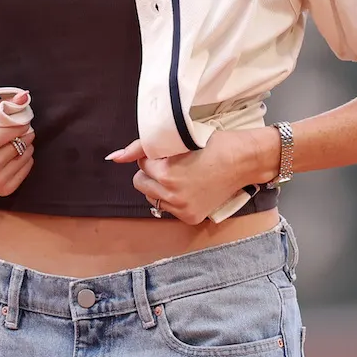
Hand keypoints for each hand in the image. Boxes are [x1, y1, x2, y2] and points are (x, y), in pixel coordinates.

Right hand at [0, 96, 35, 196]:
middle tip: (16, 131)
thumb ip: (1, 108)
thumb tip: (24, 97)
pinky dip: (23, 162)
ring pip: (26, 158)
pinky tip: (14, 156)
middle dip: (23, 134)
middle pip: (22, 144)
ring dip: (25, 147)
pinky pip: (24, 172)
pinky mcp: (1, 189)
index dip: (20, 123)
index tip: (18, 120)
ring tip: (13, 142)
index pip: (16, 130)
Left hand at [106, 129, 275, 223]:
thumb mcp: (177, 139)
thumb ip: (141, 147)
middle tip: (174, 164)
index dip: (155, 156)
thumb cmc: (213, 144)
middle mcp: (172, 196)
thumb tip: (112, 158)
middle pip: (141, 184)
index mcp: (165, 174)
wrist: (244, 161)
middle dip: (152, 173)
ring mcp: (182, 209)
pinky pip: (168, 209)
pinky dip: (173, 198)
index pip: (141, 164)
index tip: (172, 152)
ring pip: (153, 198)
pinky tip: (189, 187)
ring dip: (160, 187)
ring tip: (181, 175)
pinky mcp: (191, 218)